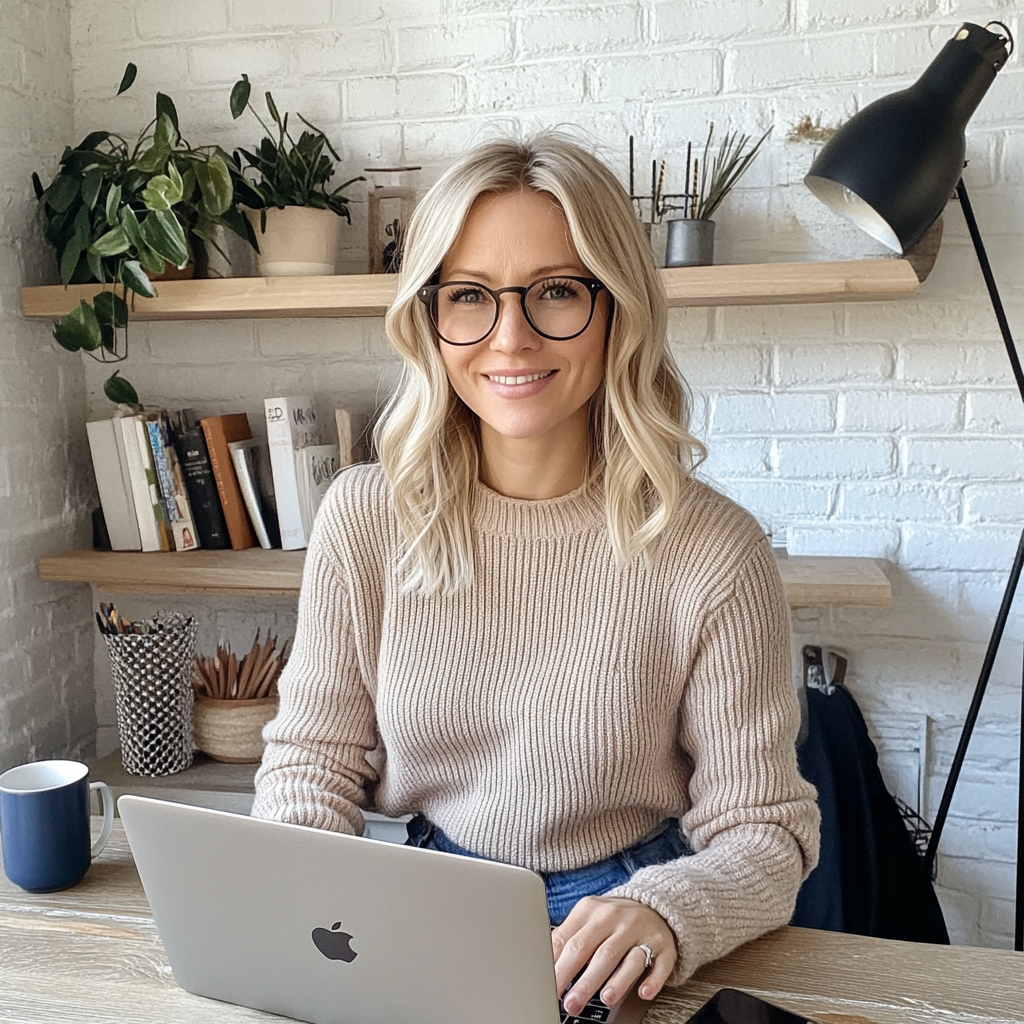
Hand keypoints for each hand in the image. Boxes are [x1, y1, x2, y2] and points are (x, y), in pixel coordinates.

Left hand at [550, 895, 676, 1015]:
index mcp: (591, 910)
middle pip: (596, 952)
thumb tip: (544, 966)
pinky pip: (659, 965)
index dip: (558, 967)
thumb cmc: (611, 919)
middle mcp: (616, 918)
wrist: (653, 905)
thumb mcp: (587, 919)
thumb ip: (567, 938)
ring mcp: (641, 931)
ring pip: (627, 958)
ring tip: (605, 999)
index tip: (549, 988)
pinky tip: (643, 992)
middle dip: (582, 981)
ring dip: (617, 981)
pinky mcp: (663, 946)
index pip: (570, 941)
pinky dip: (652, 980)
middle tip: (571, 1003)